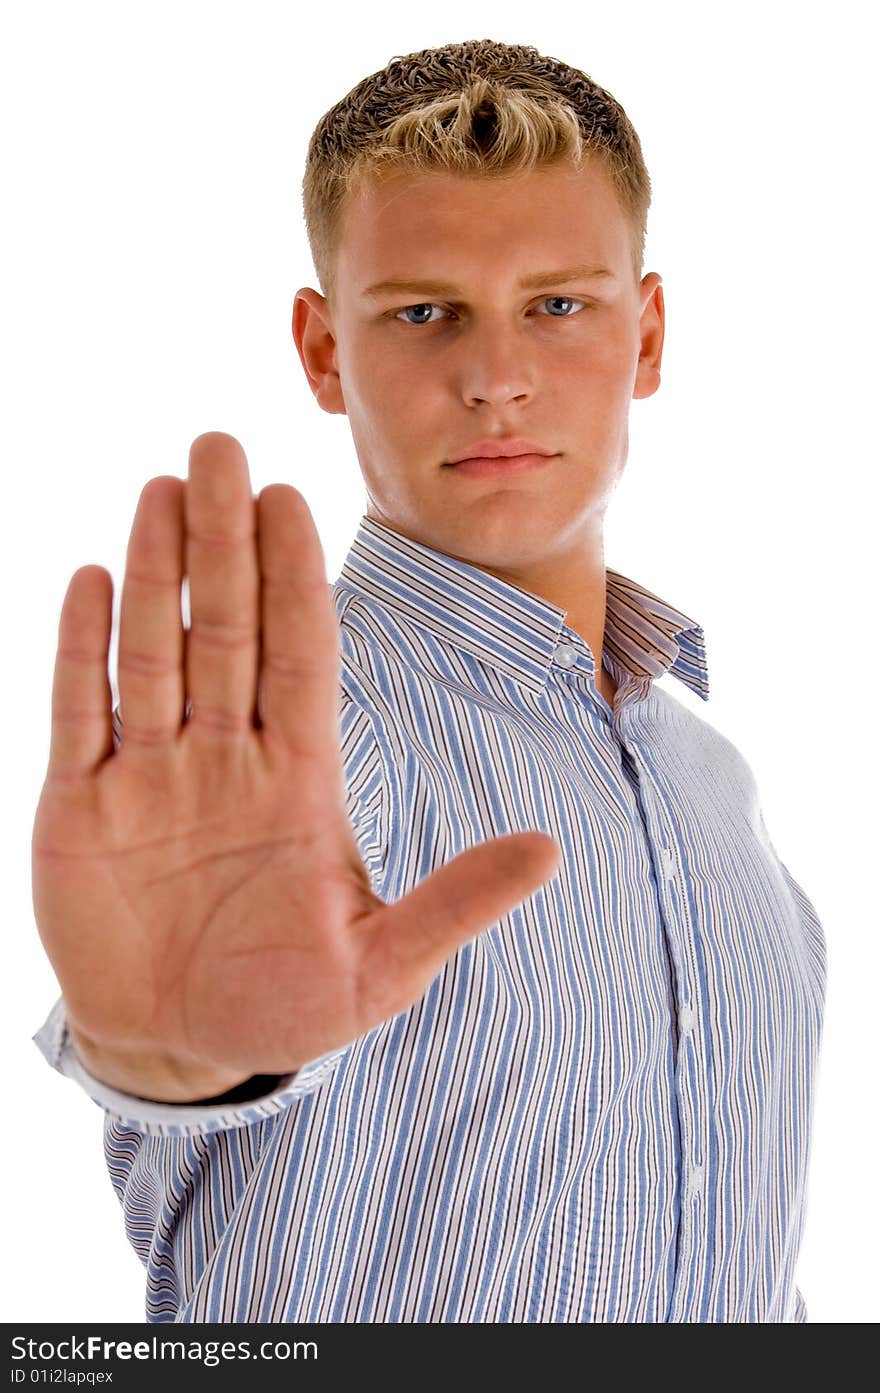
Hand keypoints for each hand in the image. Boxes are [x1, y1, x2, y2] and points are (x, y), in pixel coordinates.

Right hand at [31, 433, 559, 1100]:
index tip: (296, 500)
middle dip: (225, 541)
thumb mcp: (382, 969)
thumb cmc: (284, 1008)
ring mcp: (151, 776)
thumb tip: (551, 851)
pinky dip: (84, 649)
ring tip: (163, 487)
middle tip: (221, 448)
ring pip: (154, 649)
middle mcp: (226, 757)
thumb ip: (456, 905)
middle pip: (226, 628)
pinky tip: (93, 578)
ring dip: (157, 570)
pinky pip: (82, 711)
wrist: (184, 1050)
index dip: (297, 579)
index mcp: (301, 780)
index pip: (301, 655)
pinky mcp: (81, 807)